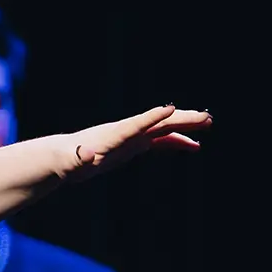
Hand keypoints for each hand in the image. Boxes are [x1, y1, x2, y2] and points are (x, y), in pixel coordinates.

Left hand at [60, 105, 210, 181]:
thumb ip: (80, 158)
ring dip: (185, 127)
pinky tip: (193, 145)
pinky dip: (177, 142)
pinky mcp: (134, 145)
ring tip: (208, 124)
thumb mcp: (73, 162)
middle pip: (158, 123)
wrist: (64, 157)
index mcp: (113, 135)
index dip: (152, 118)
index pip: (136, 125)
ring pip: (164, 129)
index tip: (171, 109)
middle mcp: (126, 131)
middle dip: (181, 120)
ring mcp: (132, 137)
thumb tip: (86, 154)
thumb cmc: (67, 160)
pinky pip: (160, 141)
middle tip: (206, 118)